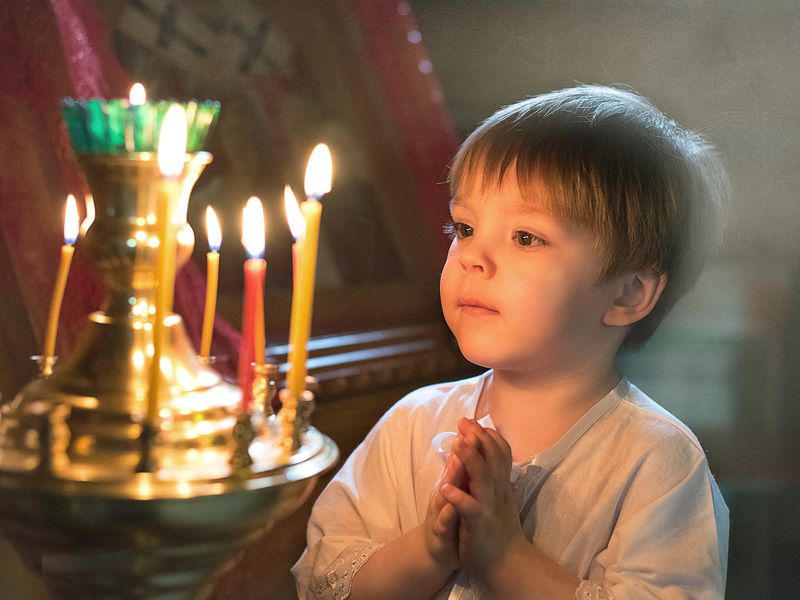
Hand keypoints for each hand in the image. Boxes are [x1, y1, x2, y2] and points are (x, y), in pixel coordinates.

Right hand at [423, 443, 466, 571]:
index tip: (474, 422)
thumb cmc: (451, 518)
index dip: (468, 441)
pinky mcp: (440, 532)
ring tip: (457, 460)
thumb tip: (466, 441)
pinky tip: (452, 502)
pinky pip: (444, 521)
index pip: (460, 459)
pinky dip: (447, 511)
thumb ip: (459, 468)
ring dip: (451, 475)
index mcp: (453, 484)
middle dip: (461, 452)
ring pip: (445, 491)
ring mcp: (441, 512)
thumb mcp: (457, 491)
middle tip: (467, 433)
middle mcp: (445, 494)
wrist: (438, 554)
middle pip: (453, 470)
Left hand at [442, 418, 527, 575]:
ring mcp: (489, 507)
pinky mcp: (478, 525)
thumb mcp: (498, 497)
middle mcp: (498, 492)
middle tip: (464, 421)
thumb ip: (493, 475)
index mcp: (501, 484)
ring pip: (483, 479)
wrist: (506, 563)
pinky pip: (469, 509)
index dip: (486, 434)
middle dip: (478, 437)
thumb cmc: (497, 527)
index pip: (500, 452)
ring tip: (458, 443)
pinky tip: (445, 487)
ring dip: (471, 459)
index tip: (471, 420)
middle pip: (492, 458)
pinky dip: (458, 498)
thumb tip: (485, 452)